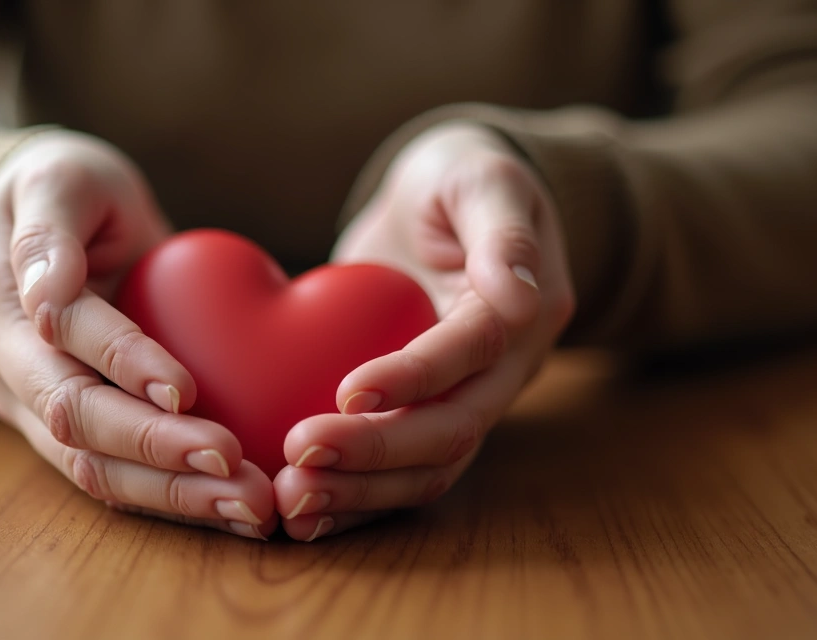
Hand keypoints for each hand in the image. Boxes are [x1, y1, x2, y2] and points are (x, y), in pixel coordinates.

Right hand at [0, 132, 275, 539]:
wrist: (37, 221)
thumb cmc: (67, 188)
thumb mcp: (62, 177)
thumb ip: (50, 230)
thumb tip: (46, 295)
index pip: (62, 335)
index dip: (123, 362)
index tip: (187, 388)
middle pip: (71, 418)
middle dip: (154, 448)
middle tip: (235, 468)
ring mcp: (20, 402)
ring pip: (87, 465)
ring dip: (169, 492)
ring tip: (247, 507)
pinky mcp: (54, 432)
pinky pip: (108, 476)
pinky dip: (169, 497)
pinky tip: (229, 509)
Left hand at [274, 123, 574, 540]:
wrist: (443, 204)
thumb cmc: (459, 177)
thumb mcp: (482, 177)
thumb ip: (502, 231)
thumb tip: (519, 293)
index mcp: (526, 310)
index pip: (473, 350)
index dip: (415, 375)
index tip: (348, 391)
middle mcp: (503, 371)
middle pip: (452, 430)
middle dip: (376, 451)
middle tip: (298, 457)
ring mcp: (466, 400)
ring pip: (427, 469)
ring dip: (360, 491)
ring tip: (289, 503)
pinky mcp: (421, 414)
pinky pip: (397, 471)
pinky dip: (353, 497)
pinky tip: (301, 512)